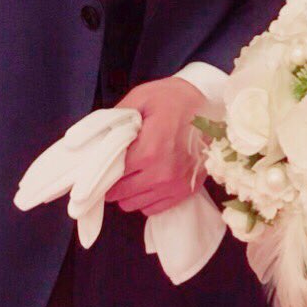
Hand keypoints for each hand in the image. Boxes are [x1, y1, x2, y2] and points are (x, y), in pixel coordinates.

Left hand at [106, 77, 208, 215]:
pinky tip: (149, 179)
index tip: (98, 164)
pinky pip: (152, 209)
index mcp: (149, 150)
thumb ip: (116, 117)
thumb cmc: (175, 99)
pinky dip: (145, 198)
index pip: (110, 175)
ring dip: (128, 191)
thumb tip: (91, 138)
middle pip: (119, 194)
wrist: (214, 107)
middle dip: (113, 180)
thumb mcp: (142, 97)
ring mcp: (175, 186)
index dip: (100, 170)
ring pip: (133, 205)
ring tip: (135, 171)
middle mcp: (161, 174)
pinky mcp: (185, 192)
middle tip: (118, 164)